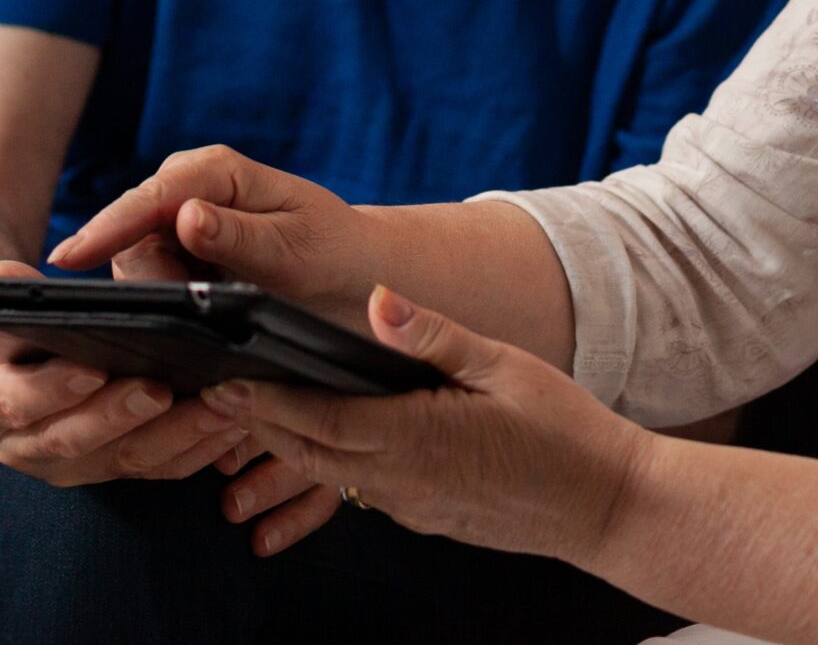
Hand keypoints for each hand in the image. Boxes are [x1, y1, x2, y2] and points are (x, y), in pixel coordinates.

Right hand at [0, 261, 246, 485]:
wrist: (4, 355)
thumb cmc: (5, 312)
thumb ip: (13, 296)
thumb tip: (54, 299)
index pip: (13, 403)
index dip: (52, 391)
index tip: (91, 370)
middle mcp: (22, 446)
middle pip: (75, 440)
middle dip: (123, 416)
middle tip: (164, 388)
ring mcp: (70, 464)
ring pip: (127, 459)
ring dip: (178, 434)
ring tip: (221, 402)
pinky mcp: (114, 467)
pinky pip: (162, 466)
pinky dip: (201, 445)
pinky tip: (236, 418)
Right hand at [46, 146, 373, 327]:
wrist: (359, 277)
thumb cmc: (336, 255)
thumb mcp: (297, 249)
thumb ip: (241, 236)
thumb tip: (185, 216)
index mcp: (215, 173)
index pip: (150, 198)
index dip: (108, 227)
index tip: (71, 259)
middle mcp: (188, 194)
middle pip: (131, 239)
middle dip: (143, 284)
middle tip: (178, 323)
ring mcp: (178, 230)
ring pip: (136, 271)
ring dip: (155, 304)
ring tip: (187, 337)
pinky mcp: (179, 264)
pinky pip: (151, 289)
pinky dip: (161, 315)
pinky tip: (174, 344)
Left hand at [199, 285, 655, 565]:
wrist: (608, 507)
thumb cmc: (564, 431)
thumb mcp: (503, 365)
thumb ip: (432, 335)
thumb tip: (378, 299)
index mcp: (415, 439)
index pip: (319, 419)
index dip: (265, 401)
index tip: (223, 378)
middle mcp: (402, 481)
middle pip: (308, 452)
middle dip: (256, 423)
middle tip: (209, 393)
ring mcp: (412, 506)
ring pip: (328, 475)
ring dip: (284, 447)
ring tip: (244, 416)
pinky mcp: (425, 517)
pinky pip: (358, 491)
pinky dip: (324, 466)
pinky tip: (314, 444)